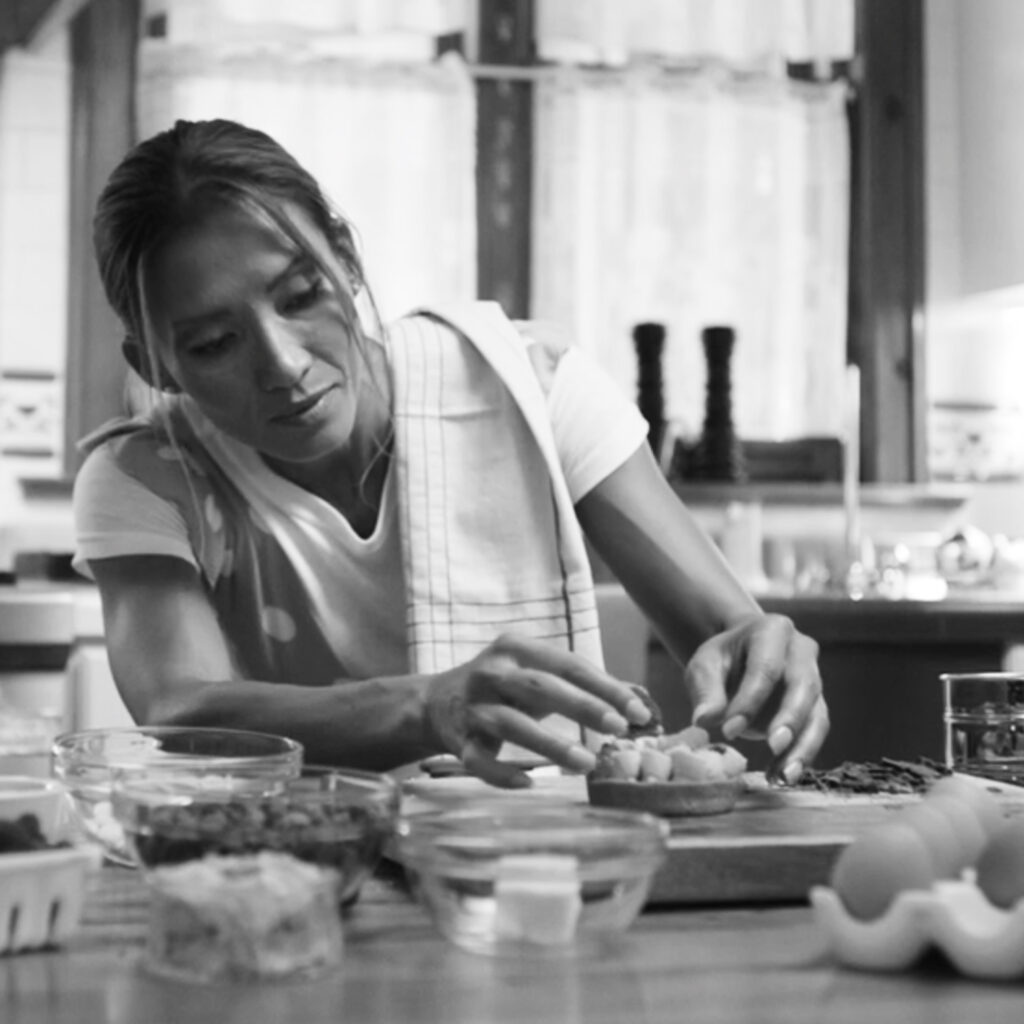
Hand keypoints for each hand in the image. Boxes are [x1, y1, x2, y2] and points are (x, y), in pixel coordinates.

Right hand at [424, 634, 652, 787]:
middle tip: (618, 728)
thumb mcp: (535, 673)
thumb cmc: (503, 687)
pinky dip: (501, 773)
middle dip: (583, 706)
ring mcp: (473, 707)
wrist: (434, 702)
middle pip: (541, 686)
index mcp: (516, 648)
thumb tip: (640, 701)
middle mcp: (491, 672)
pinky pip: (479, 760)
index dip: (605, 687)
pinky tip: (528, 783)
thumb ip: (581, 685)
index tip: (638, 711)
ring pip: (512, 724)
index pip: (568, 664)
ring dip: (550, 743)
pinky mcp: (458, 740)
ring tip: (586, 763)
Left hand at [682, 614, 827, 783]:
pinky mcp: (816, 706)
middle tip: (773, 746)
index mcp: (772, 631)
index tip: (729, 730)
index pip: (765, 667)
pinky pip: (814, 732)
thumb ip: (705, 690)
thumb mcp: (705, 665)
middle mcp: (802, 651)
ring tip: (784, 776)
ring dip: (803, 747)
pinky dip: (800, 756)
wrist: (741, 657)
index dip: (750, 700)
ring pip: (818, 714)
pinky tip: (781, 775)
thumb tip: (704, 720)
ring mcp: (814, 679)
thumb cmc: (723, 659)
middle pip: (803, 686)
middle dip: (790, 719)